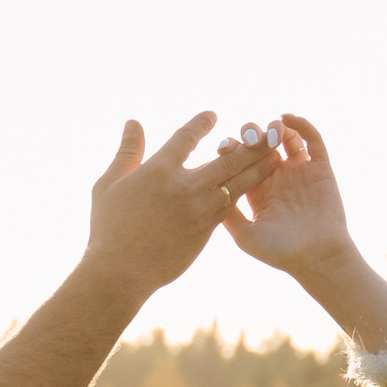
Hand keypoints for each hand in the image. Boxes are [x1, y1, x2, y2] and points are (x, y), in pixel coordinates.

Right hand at [82, 114, 254, 301]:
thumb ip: (127, 151)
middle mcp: (184, 185)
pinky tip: (259, 183)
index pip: (186, 137)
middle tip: (267, 131)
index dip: (201, 124)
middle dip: (249, 142)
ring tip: (278, 153)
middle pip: (226, 156)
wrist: (121, 271)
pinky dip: (247, 190)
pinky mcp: (207, 229)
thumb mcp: (108, 184)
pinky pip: (233, 204)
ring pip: (237, 180)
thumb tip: (134, 122)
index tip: (212, 116)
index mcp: (159, 170)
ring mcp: (199, 208)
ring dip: (259, 165)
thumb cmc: (109, 228)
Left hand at [222, 111, 350, 275]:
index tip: (223, 147)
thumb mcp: (245, 236)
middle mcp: (277, 178)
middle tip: (247, 137)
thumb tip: (207, 191)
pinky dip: (301, 125)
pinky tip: (287, 120)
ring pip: (285, 138)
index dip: (231, 149)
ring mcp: (299, 172)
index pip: (240, 161)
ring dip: (274, 128)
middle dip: (251, 135)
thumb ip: (227, 214)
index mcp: (257, 190)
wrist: (317, 258)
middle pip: (260, 145)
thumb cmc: (280, 252)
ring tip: (269, 132)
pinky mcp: (320, 169)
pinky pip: (312, 140)